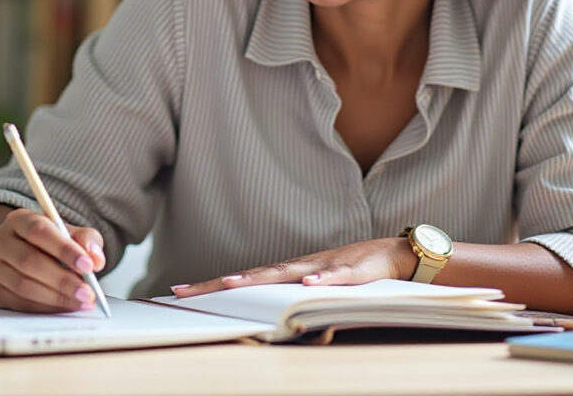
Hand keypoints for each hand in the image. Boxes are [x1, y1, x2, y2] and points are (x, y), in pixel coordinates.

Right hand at [0, 208, 105, 312]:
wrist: (25, 252)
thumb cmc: (49, 242)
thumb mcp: (70, 233)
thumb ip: (87, 240)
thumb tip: (96, 259)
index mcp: (18, 220)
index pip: (39, 231)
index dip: (64, 249)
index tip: (88, 265)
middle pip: (29, 261)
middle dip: (63, 280)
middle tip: (88, 292)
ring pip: (23, 285)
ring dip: (56, 297)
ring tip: (81, 301)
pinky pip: (20, 303)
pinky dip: (46, 308)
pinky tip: (65, 307)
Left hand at [170, 238, 416, 297]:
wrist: (393, 253)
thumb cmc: (350, 271)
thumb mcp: (316, 287)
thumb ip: (291, 299)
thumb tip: (263, 319)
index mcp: (289, 273)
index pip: (245, 280)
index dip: (212, 285)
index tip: (179, 292)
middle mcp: (299, 267)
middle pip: (255, 276)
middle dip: (220, 283)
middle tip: (188, 291)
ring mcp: (324, 266)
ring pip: (288, 273)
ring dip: (261, 278)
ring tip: (234, 283)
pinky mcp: (353, 271)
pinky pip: (336, 277)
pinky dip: (322, 279)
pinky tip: (307, 285)